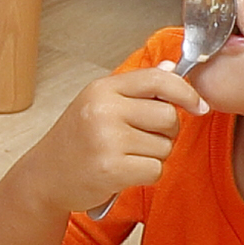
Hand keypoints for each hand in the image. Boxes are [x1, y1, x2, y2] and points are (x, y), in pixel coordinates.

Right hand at [37, 61, 201, 208]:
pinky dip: (146, 175)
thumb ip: (137, 88)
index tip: (199, 106)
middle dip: (165, 132)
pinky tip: (124, 172)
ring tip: (125, 156)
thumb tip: (171, 68)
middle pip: (169, 117)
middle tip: (141, 140)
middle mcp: (103, 110)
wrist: (45, 176)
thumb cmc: (76, 140)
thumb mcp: (99, 104)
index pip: (158, 80)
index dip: (186, 92)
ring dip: (153, 156)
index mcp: (102, 89)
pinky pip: (155, 169)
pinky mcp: (111, 168)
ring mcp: (106, 139)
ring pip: (164, 147)